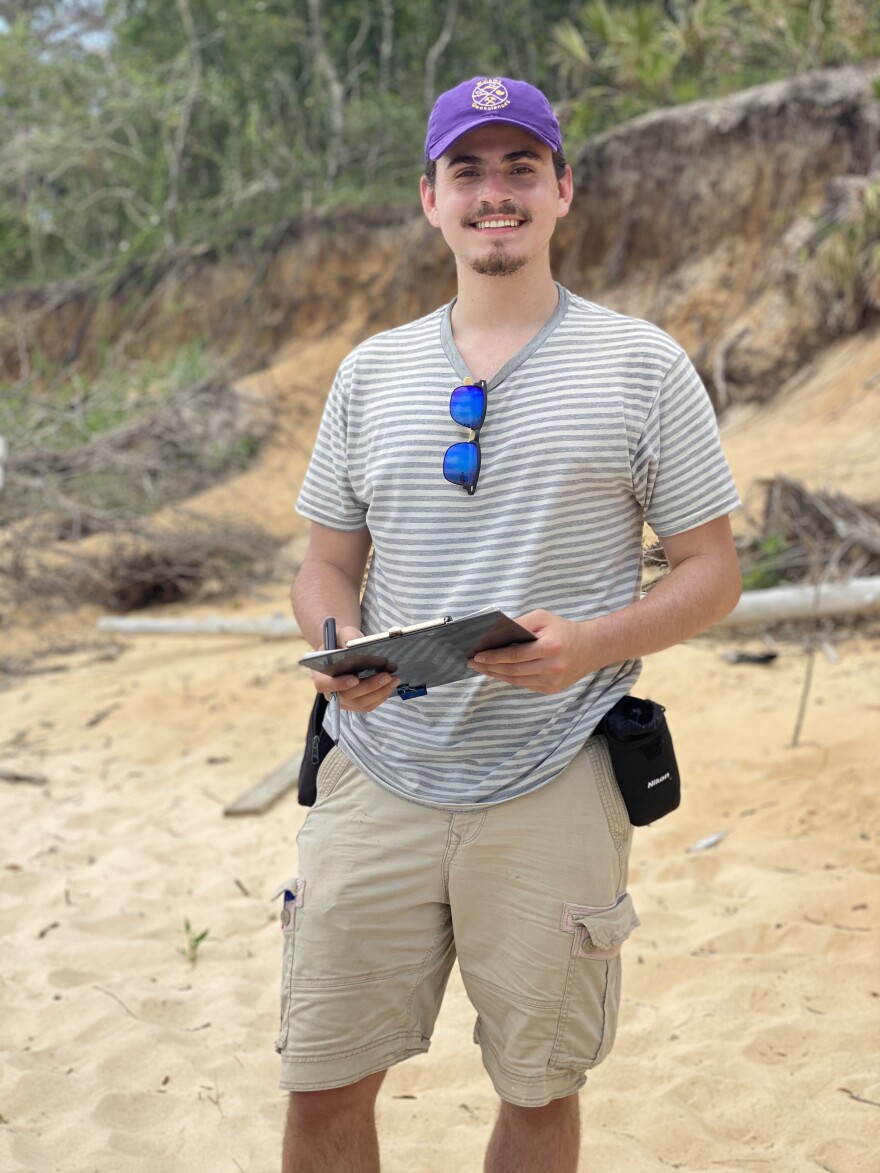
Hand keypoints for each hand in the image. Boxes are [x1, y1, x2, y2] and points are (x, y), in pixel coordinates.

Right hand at [313, 625, 400, 712]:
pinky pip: (369, 705)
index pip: (324, 684)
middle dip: (368, 686)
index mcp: (321, 674)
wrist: (345, 649)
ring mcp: (343, 701)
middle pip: (348, 695)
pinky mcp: (356, 704)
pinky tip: (391, 685)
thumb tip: (356, 644)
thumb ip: (347, 636)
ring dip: (379, 692)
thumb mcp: (343, 633)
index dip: (337, 684)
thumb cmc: (342, 641)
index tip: (354, 679)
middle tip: (386, 676)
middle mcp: (330, 692)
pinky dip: (382, 696)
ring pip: (361, 703)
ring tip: (394, 679)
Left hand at [468, 609, 590, 693]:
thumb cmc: (564, 630)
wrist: (591, 648)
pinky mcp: (551, 689)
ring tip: (481, 668)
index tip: (477, 655)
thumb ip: (520, 623)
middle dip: (489, 667)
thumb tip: (495, 634)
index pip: (515, 655)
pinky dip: (509, 678)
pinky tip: (498, 672)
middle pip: (513, 670)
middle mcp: (553, 667)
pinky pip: (524, 684)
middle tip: (473, 663)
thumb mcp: (543, 617)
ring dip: (496, 675)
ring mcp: (552, 682)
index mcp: (551, 647)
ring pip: (516, 680)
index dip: (494, 657)